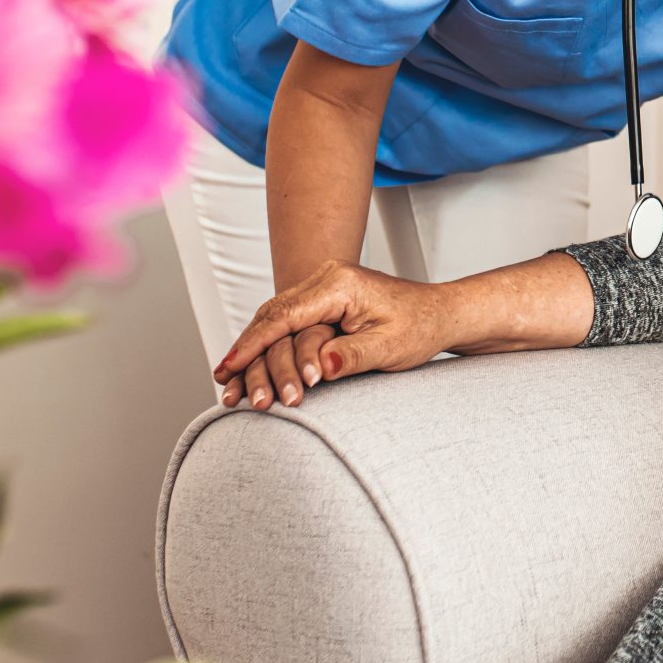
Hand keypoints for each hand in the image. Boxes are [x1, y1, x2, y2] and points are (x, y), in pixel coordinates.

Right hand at [212, 259, 446, 409]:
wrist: (437, 314)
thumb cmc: (418, 328)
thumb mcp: (390, 348)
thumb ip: (353, 356)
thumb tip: (320, 367)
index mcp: (340, 284)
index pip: (285, 314)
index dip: (254, 343)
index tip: (229, 368)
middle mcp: (326, 278)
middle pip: (272, 315)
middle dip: (247, 352)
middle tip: (225, 385)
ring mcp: (322, 286)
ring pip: (273, 317)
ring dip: (252, 350)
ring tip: (227, 383)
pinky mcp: (321, 300)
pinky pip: (285, 321)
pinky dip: (265, 344)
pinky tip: (245, 366)